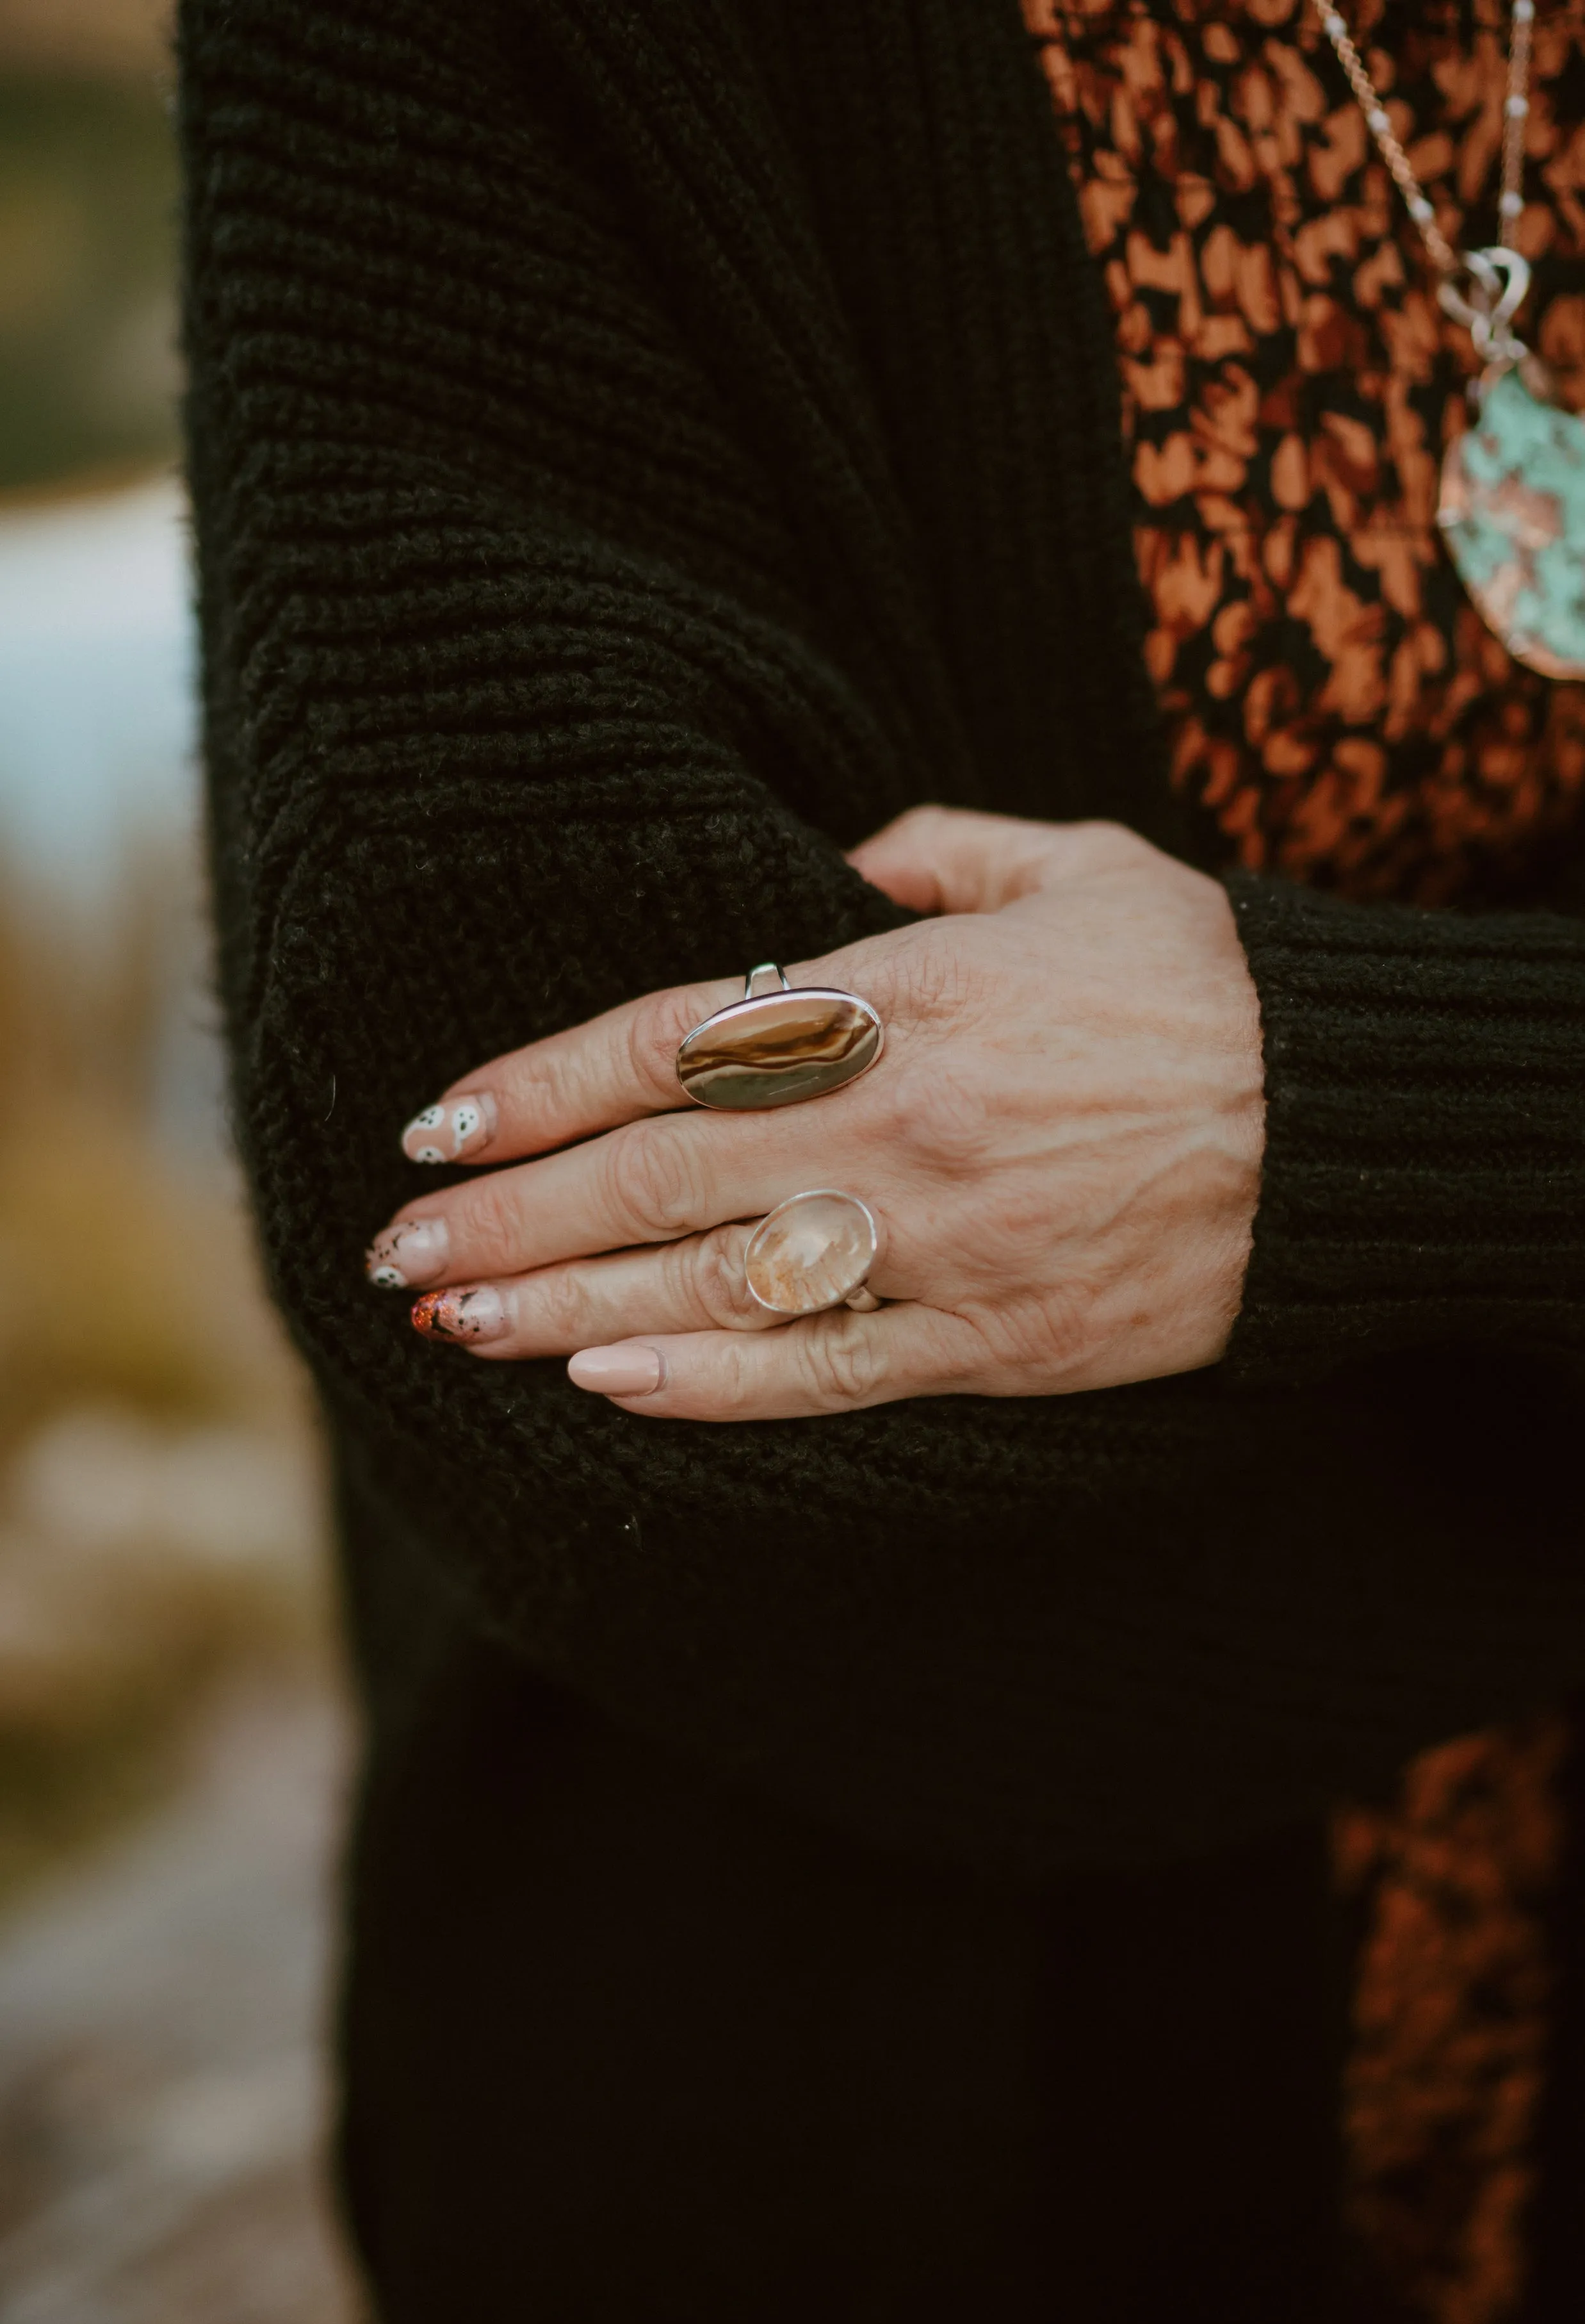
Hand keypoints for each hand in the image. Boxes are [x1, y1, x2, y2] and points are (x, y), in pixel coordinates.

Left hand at [366, 810, 1264, 1419]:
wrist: (1352, 1122)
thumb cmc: (1203, 980)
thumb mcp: (1071, 862)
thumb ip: (926, 856)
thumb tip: (821, 870)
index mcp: (902, 997)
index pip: (668, 1044)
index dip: (538, 1087)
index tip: (438, 1125)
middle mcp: (897, 1126)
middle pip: (655, 1176)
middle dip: (510, 1215)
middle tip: (399, 1251)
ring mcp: (941, 1245)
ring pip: (714, 1285)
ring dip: (567, 1306)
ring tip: (457, 1324)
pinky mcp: (993, 1340)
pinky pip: (826, 1374)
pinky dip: (711, 1384)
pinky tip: (610, 1385)